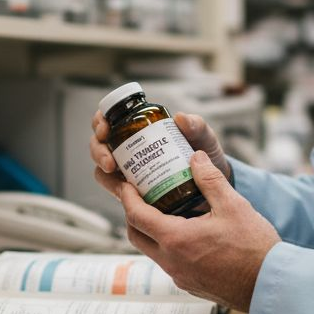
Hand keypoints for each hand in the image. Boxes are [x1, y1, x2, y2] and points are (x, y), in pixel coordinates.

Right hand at [89, 111, 232, 197]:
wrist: (215, 187)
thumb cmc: (205, 157)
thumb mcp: (204, 138)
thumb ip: (196, 126)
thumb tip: (181, 118)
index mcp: (141, 129)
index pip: (111, 119)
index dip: (100, 121)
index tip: (105, 128)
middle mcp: (130, 149)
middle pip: (99, 145)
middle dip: (98, 152)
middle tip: (110, 162)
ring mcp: (130, 171)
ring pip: (103, 170)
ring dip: (104, 174)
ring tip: (119, 181)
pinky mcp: (135, 193)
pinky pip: (118, 192)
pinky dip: (118, 193)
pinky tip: (128, 195)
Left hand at [117, 150, 278, 311]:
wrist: (270, 286)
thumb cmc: (254, 248)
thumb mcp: (233, 205)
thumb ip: (210, 180)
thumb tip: (196, 158)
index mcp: (176, 239)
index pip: (137, 216)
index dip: (127, 198)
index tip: (125, 184)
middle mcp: (171, 262)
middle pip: (136, 236)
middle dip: (132, 215)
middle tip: (139, 196)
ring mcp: (180, 277)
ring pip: (152, 251)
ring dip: (151, 231)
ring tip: (164, 211)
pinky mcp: (191, 285)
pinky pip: (169, 263)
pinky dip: (168, 246)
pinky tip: (186, 233)